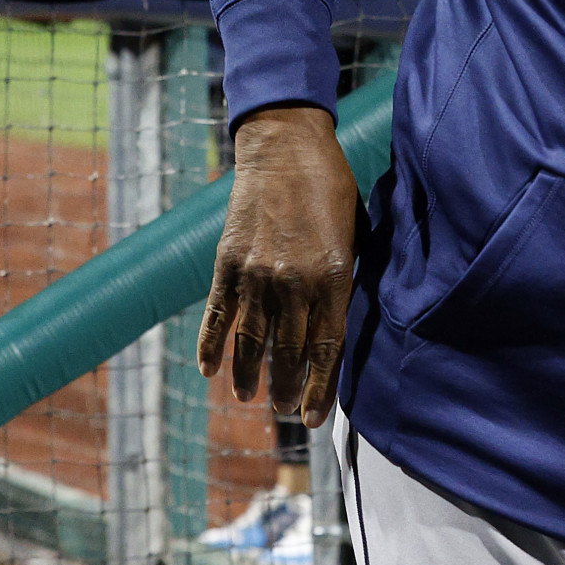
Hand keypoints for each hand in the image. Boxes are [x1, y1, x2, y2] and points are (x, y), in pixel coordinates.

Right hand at [196, 105, 356, 428]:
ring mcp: (257, 275)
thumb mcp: (355, 232)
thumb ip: (348, 278)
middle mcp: (294, 282)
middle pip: (291, 353)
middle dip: (289, 388)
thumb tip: (344, 321)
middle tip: (288, 409)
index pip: (328, 350)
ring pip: (252, 342)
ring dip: (251, 376)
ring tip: (252, 398)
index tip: (315, 419)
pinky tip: (210, 371)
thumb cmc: (330, 185)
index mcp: (333, 277)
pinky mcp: (228, 264)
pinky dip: (212, 346)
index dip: (322, 389)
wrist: (284, 146)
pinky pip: (219, 315)